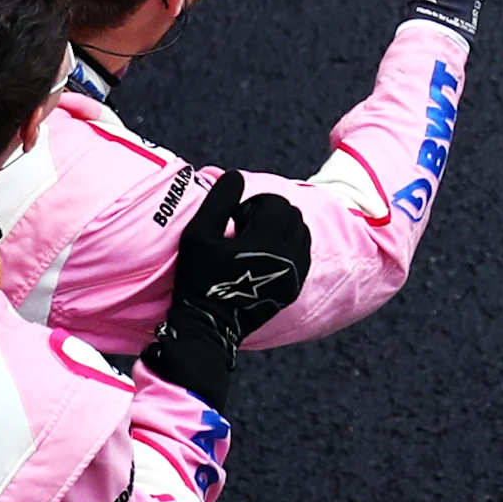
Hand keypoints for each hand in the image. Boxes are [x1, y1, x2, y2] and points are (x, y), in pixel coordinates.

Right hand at [137, 170, 312, 406]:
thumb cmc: (199, 278)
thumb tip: (235, 175)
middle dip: (270, 214)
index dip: (253, 205)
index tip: (233, 221)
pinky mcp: (294, 288)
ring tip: (255, 242)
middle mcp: (289, 258)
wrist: (209, 326)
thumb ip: (219, 200)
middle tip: (243, 229)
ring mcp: (295, 275)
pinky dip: (289, 246)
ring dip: (282, 229)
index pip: (276, 203)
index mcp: (267, 242)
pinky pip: (303, 254)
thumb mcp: (199, 234)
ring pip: (301, 233)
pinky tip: (266, 256)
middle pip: (292, 215)